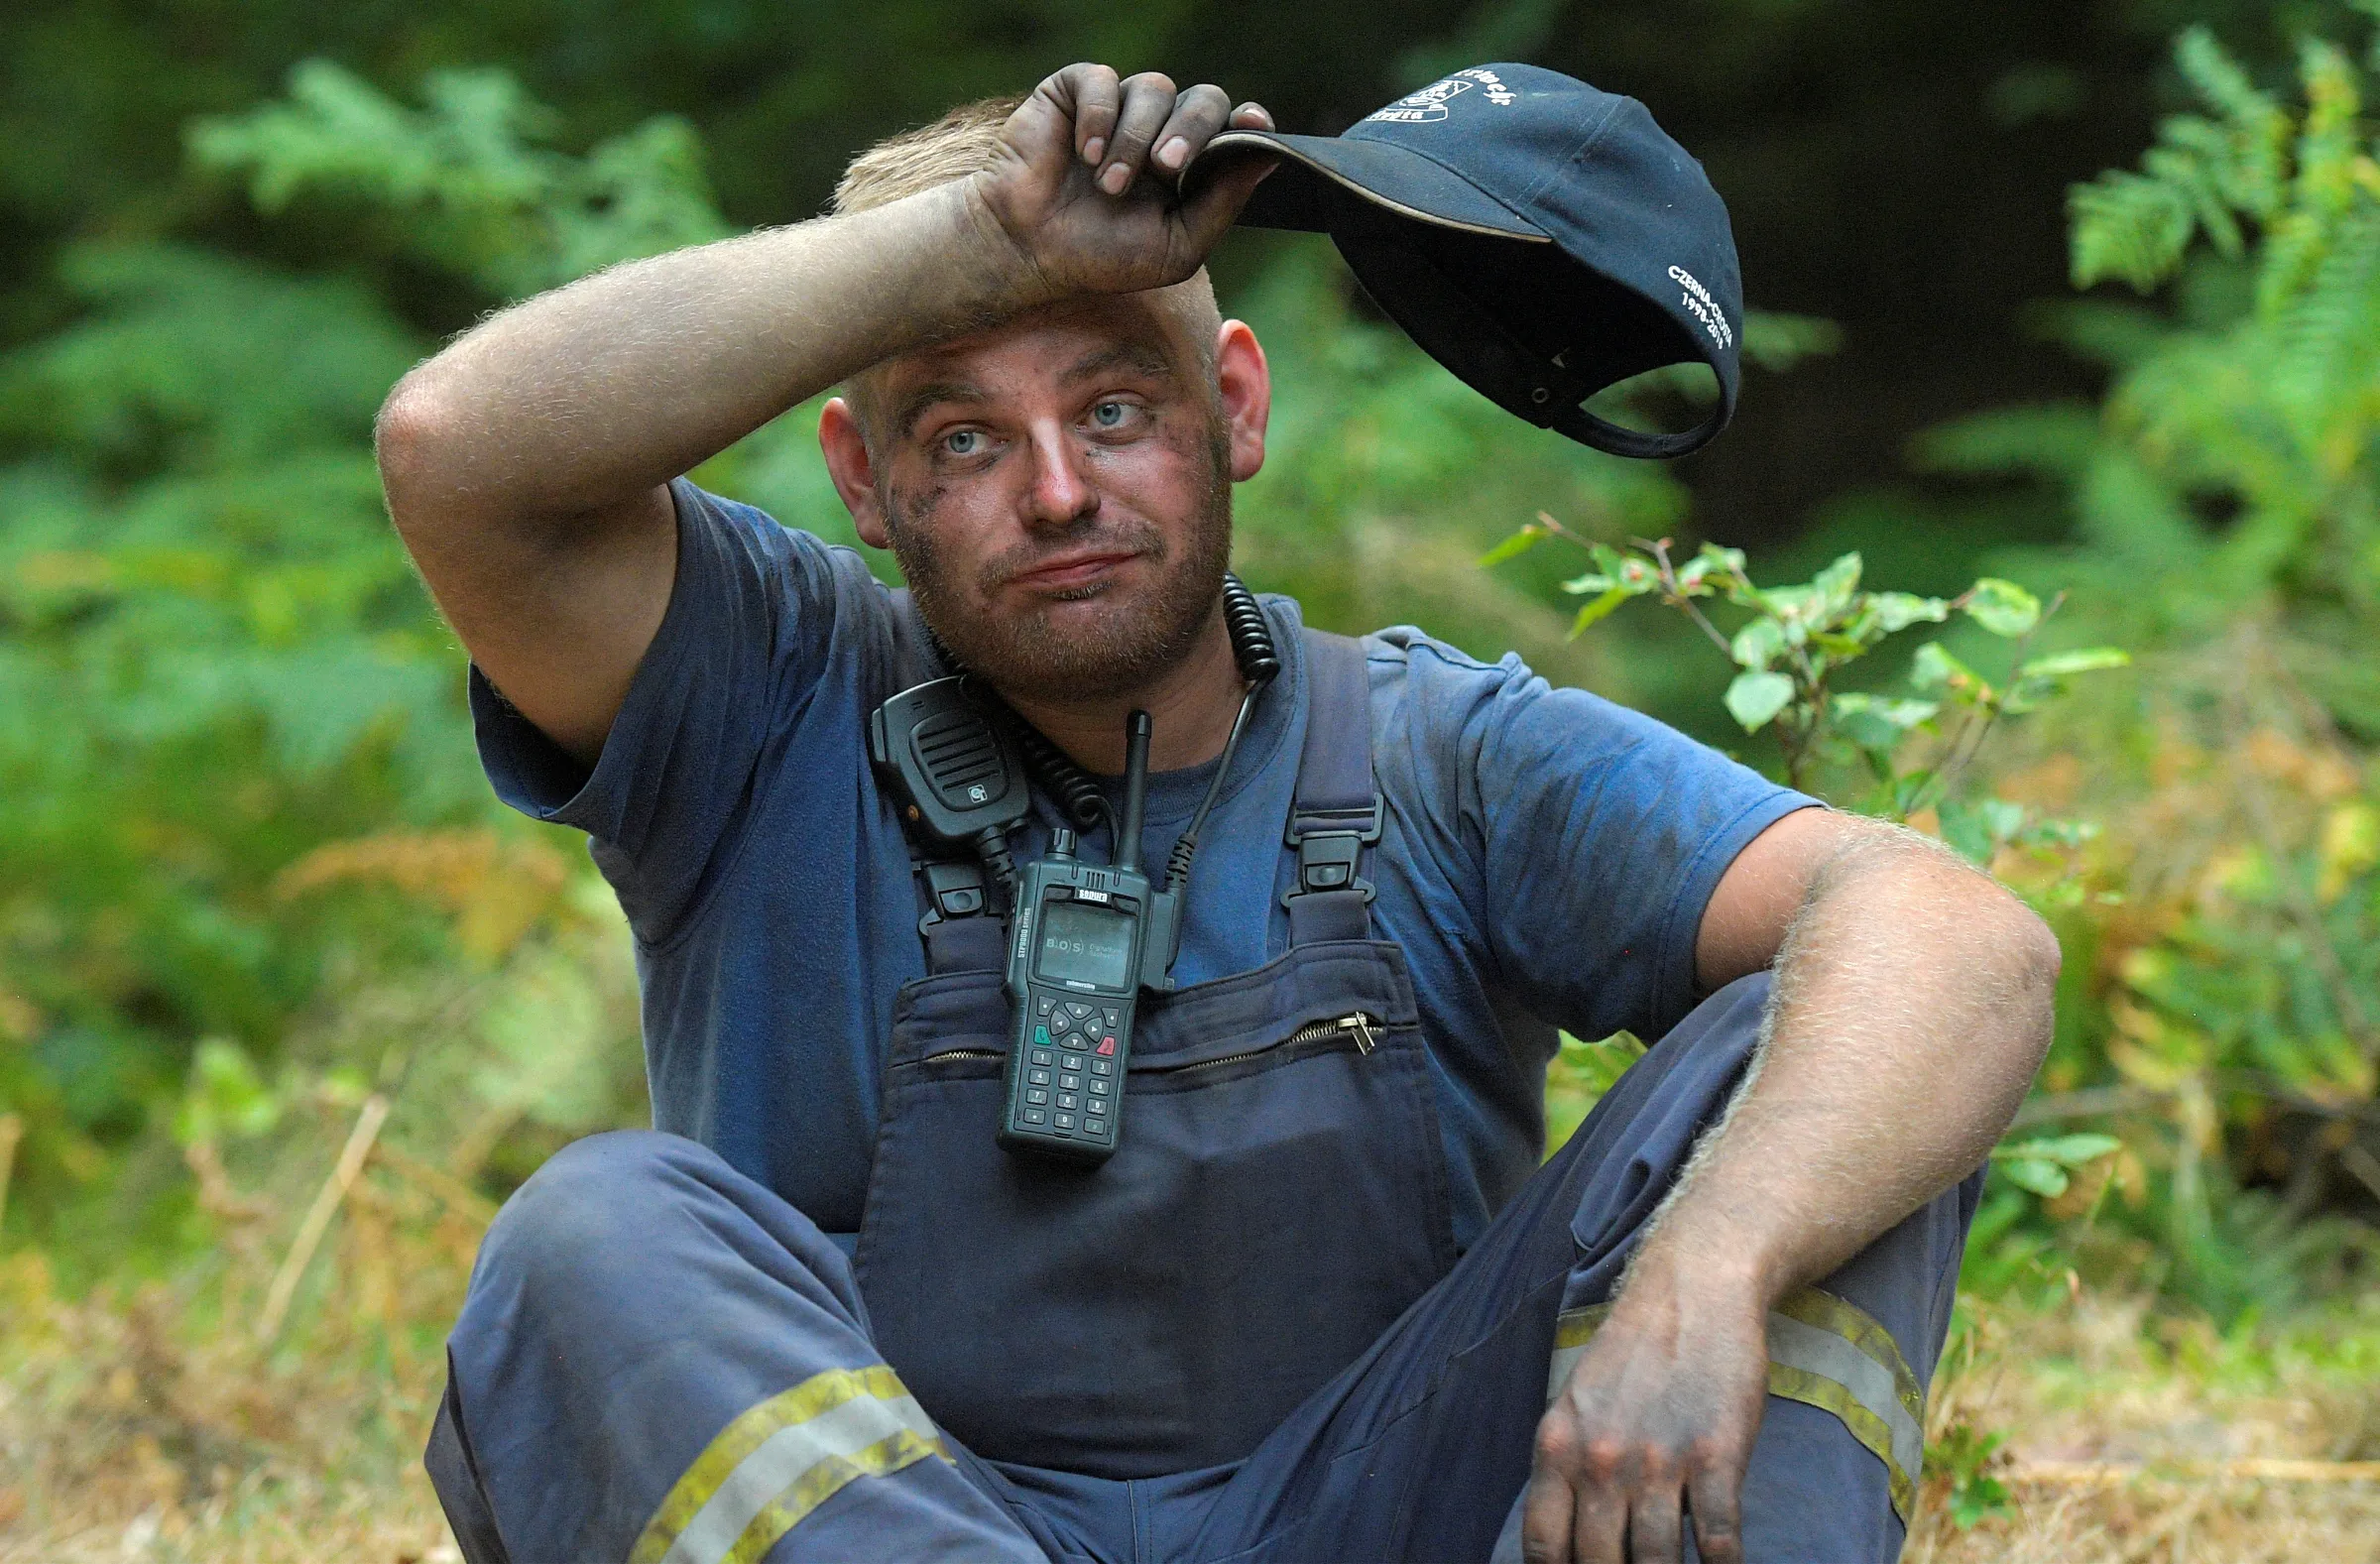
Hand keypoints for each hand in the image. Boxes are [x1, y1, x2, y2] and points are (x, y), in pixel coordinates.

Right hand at [968, 63, 1277, 303]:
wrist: (1029, 250)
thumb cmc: (1101, 255)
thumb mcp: (1177, 246)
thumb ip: (1223, 203)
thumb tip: (1267, 155)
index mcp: (1190, 166)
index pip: (1232, 127)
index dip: (1247, 121)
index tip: (1252, 124)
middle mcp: (1160, 130)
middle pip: (1204, 100)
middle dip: (1191, 132)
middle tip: (1166, 168)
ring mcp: (1120, 108)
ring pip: (1155, 89)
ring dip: (1135, 138)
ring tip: (1109, 184)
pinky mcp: (1077, 93)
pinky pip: (1104, 80)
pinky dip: (1100, 116)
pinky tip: (1085, 153)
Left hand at [1521, 1271, 1769, 1563]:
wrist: (1691, 1292)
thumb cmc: (1634, 1352)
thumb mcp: (1575, 1403)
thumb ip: (1566, 1466)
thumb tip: (1564, 1539)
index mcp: (1558, 1448)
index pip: (1544, 1545)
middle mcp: (1600, 1461)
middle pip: (1597, 1563)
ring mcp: (1657, 1461)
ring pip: (1654, 1562)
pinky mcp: (1715, 1456)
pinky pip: (1716, 1538)